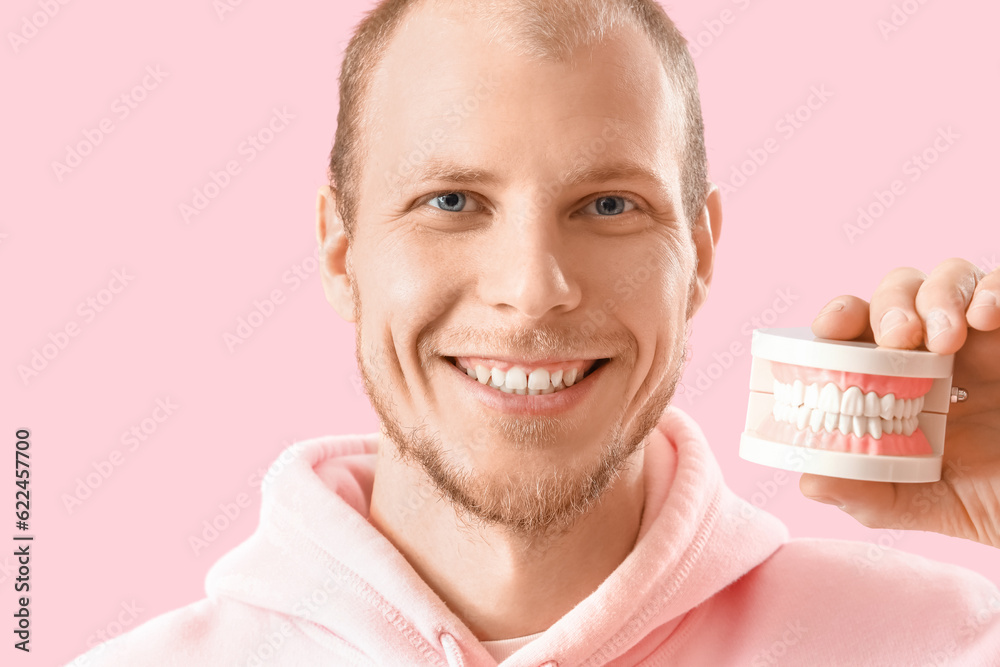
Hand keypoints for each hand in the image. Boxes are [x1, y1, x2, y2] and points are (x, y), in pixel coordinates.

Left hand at [801, 258, 999, 547]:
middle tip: (897, 337)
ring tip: (944, 338)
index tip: (829, 328)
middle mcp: (942, 352)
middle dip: (890, 303)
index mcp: (903, 383)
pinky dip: (993, 289)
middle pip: (900, 293)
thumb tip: (809, 481)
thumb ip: (869, 495)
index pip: (859, 332)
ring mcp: (989, 340)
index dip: (840, 318)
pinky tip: (986, 316)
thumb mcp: (927, 503)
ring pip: (950, 277)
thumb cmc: (994, 500)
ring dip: (937, 295)